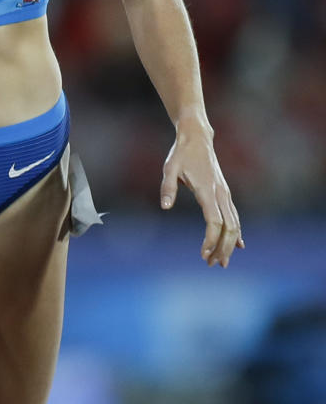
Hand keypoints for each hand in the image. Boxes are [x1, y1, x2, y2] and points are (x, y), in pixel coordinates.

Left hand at [161, 128, 242, 265]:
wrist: (197, 138)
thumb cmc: (181, 154)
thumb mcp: (169, 168)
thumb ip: (167, 188)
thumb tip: (165, 207)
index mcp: (207, 190)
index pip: (214, 221)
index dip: (211, 239)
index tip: (203, 254)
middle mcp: (221, 194)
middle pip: (228, 227)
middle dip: (222, 248)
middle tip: (212, 264)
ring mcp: (225, 194)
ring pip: (234, 224)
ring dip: (229, 244)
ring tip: (221, 261)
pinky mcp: (225, 193)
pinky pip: (234, 216)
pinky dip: (236, 232)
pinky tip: (238, 245)